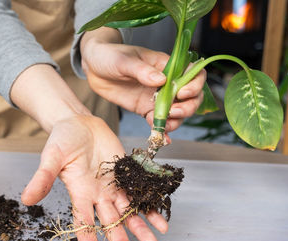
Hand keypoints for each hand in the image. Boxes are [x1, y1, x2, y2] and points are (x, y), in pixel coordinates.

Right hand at [21, 115, 167, 240]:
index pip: (84, 224)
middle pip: (110, 224)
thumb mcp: (51, 156)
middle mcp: (97, 195)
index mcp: (79, 193)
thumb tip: (26, 199)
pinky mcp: (125, 174)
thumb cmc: (62, 139)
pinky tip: (161, 220)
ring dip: (140, 229)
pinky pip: (139, 194)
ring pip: (128, 212)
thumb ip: (42, 178)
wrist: (79, 122)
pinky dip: (149, 207)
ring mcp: (113, 186)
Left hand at [80, 28, 205, 135]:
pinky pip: (158, 122)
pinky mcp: (145, 109)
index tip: (182, 93)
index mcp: (166, 65)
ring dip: (175, 121)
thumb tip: (161, 80)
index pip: (193, 73)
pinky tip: (161, 139)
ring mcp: (156, 97)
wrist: (93, 66)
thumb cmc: (110, 55)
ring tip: (162, 124)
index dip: (194, 85)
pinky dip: (162, 132)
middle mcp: (166, 83)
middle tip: (172, 112)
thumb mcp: (124, 60)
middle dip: (187, 108)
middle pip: (191, 98)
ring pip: (177, 113)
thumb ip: (142, 70)